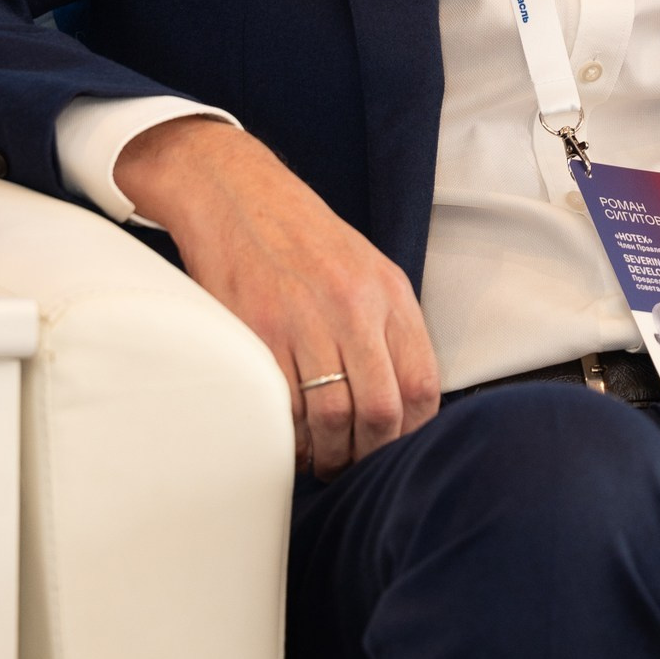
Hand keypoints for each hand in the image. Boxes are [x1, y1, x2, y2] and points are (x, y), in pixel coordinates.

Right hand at [114, 116, 439, 474]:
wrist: (237, 194)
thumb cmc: (303, 238)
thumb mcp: (367, 269)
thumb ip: (390, 326)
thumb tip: (402, 399)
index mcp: (389, 293)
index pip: (422, 384)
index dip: (412, 431)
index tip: (393, 445)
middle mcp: (353, 307)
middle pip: (380, 410)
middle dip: (369, 453)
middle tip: (355, 464)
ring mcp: (304, 320)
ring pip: (332, 418)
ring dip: (330, 454)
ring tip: (323, 459)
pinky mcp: (258, 332)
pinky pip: (283, 406)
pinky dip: (290, 436)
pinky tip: (291, 438)